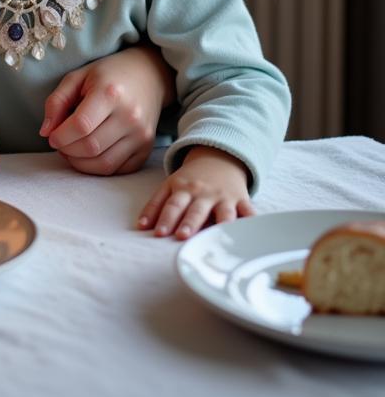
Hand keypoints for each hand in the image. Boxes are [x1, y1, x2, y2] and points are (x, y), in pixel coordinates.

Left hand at [40, 45, 172, 174]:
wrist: (148, 76)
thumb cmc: (107, 75)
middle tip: (60, 143)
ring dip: (80, 163)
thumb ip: (56, 102)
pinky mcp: (147, 149)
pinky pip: (117, 170)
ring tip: (70, 150)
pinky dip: (97, 168)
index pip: (81, 126)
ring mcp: (142, 135)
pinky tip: (88, 155)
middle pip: (91, 147)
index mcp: (111, 93)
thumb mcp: (77, 77)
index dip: (60, 136)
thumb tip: (45, 132)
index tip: (51, 136)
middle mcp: (130, 116)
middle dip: (67, 150)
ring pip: (104, 164)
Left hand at [138, 145, 252, 239]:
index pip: (172, 205)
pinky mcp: (242, 200)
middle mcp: (203, 193)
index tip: (158, 234)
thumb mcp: (170, 185)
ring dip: (219, 226)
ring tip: (217, 239)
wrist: (219, 157)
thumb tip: (141, 226)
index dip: (165, 218)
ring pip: (223, 213)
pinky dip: (252, 221)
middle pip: (195, 210)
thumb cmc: (190, 179)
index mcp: (183, 189)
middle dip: (189, 223)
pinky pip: (249, 212)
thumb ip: (155, 205)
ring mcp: (224, 197)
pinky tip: (254, 232)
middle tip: (182, 236)